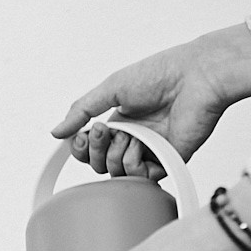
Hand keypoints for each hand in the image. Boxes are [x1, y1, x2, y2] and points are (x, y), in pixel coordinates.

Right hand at [50, 23, 250, 178]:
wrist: (195, 77)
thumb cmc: (160, 74)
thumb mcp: (111, 87)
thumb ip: (81, 110)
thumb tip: (56, 132)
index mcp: (120, 121)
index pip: (90, 147)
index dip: (81, 146)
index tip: (81, 134)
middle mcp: (134, 138)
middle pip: (99, 163)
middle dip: (94, 151)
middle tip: (102, 131)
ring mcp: (150, 151)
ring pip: (116, 173)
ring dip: (114, 154)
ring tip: (128, 134)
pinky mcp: (167, 161)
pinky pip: (140, 177)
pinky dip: (134, 162)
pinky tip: (141, 144)